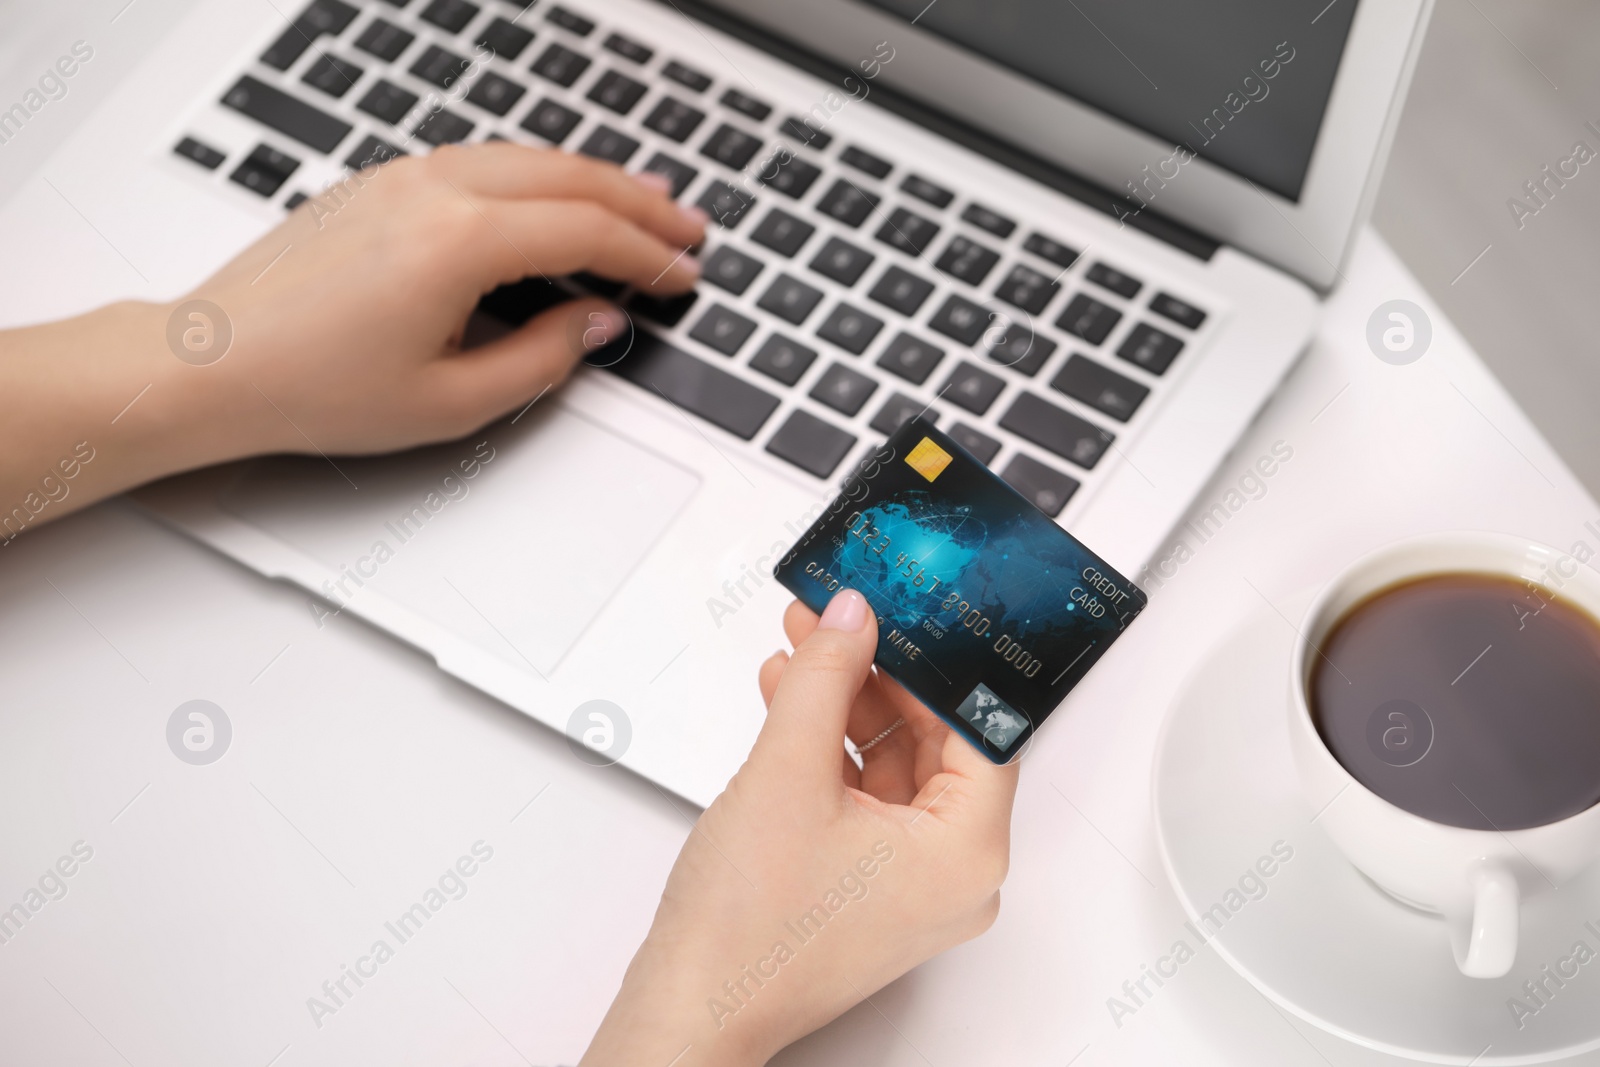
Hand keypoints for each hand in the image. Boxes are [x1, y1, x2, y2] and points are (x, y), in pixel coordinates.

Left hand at [184, 145, 704, 455]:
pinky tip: (555, 192)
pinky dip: (539, 172)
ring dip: (593, 177)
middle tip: (688, 229)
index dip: (648, 256)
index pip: (587, 233)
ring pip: (527, 157)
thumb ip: (542, 360)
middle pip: (569, 178)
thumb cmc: (311, 386)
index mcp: (459, 242)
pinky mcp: (379, 182)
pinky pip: (483, 160)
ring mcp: (403, 177)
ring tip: (642, 199)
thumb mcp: (449, 401)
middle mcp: (434, 191)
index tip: (684, 275)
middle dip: (640, 203)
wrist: (211, 362)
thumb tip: (595, 324)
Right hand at [581, 590, 1019, 1065]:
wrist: (691, 1006)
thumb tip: (852, 620)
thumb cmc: (747, 930)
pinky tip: (789, 708)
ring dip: (845, 709)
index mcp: (967, 853)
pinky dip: (830, 754)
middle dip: (877, 677)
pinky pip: (867, 802)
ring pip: (895, 769)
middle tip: (838, 625)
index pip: (977, 729)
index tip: (902, 618)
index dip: (934, 665)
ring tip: (800, 656)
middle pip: (935, 745)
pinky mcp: (871, 891)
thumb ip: (825, 679)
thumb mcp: (788, 771)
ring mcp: (912, 887)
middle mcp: (954, 876)